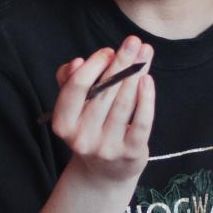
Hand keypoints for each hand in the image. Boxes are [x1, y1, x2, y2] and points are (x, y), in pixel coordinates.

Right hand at [49, 37, 154, 188]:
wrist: (105, 171)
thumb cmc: (89, 126)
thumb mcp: (74, 107)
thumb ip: (69, 81)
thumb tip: (77, 62)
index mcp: (63, 124)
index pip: (77, 87)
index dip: (94, 65)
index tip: (108, 51)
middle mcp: (82, 138)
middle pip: (104, 92)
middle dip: (121, 62)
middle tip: (134, 41)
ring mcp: (107, 148)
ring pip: (124, 104)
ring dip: (136, 73)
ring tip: (146, 52)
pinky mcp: (130, 153)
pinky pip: (141, 122)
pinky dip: (146, 99)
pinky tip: (148, 79)